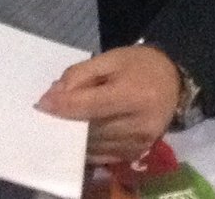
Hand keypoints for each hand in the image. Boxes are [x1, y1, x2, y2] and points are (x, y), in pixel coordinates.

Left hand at [36, 44, 181, 164]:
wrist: (173, 80)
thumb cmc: (138, 65)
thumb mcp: (109, 59)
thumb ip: (80, 75)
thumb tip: (55, 95)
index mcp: (134, 95)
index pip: (92, 105)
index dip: (64, 106)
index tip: (41, 104)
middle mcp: (140, 124)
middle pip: (92, 127)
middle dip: (66, 121)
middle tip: (47, 113)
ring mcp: (141, 143)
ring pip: (96, 143)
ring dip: (74, 135)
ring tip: (60, 122)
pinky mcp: (138, 152)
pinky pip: (105, 155)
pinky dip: (88, 147)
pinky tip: (76, 137)